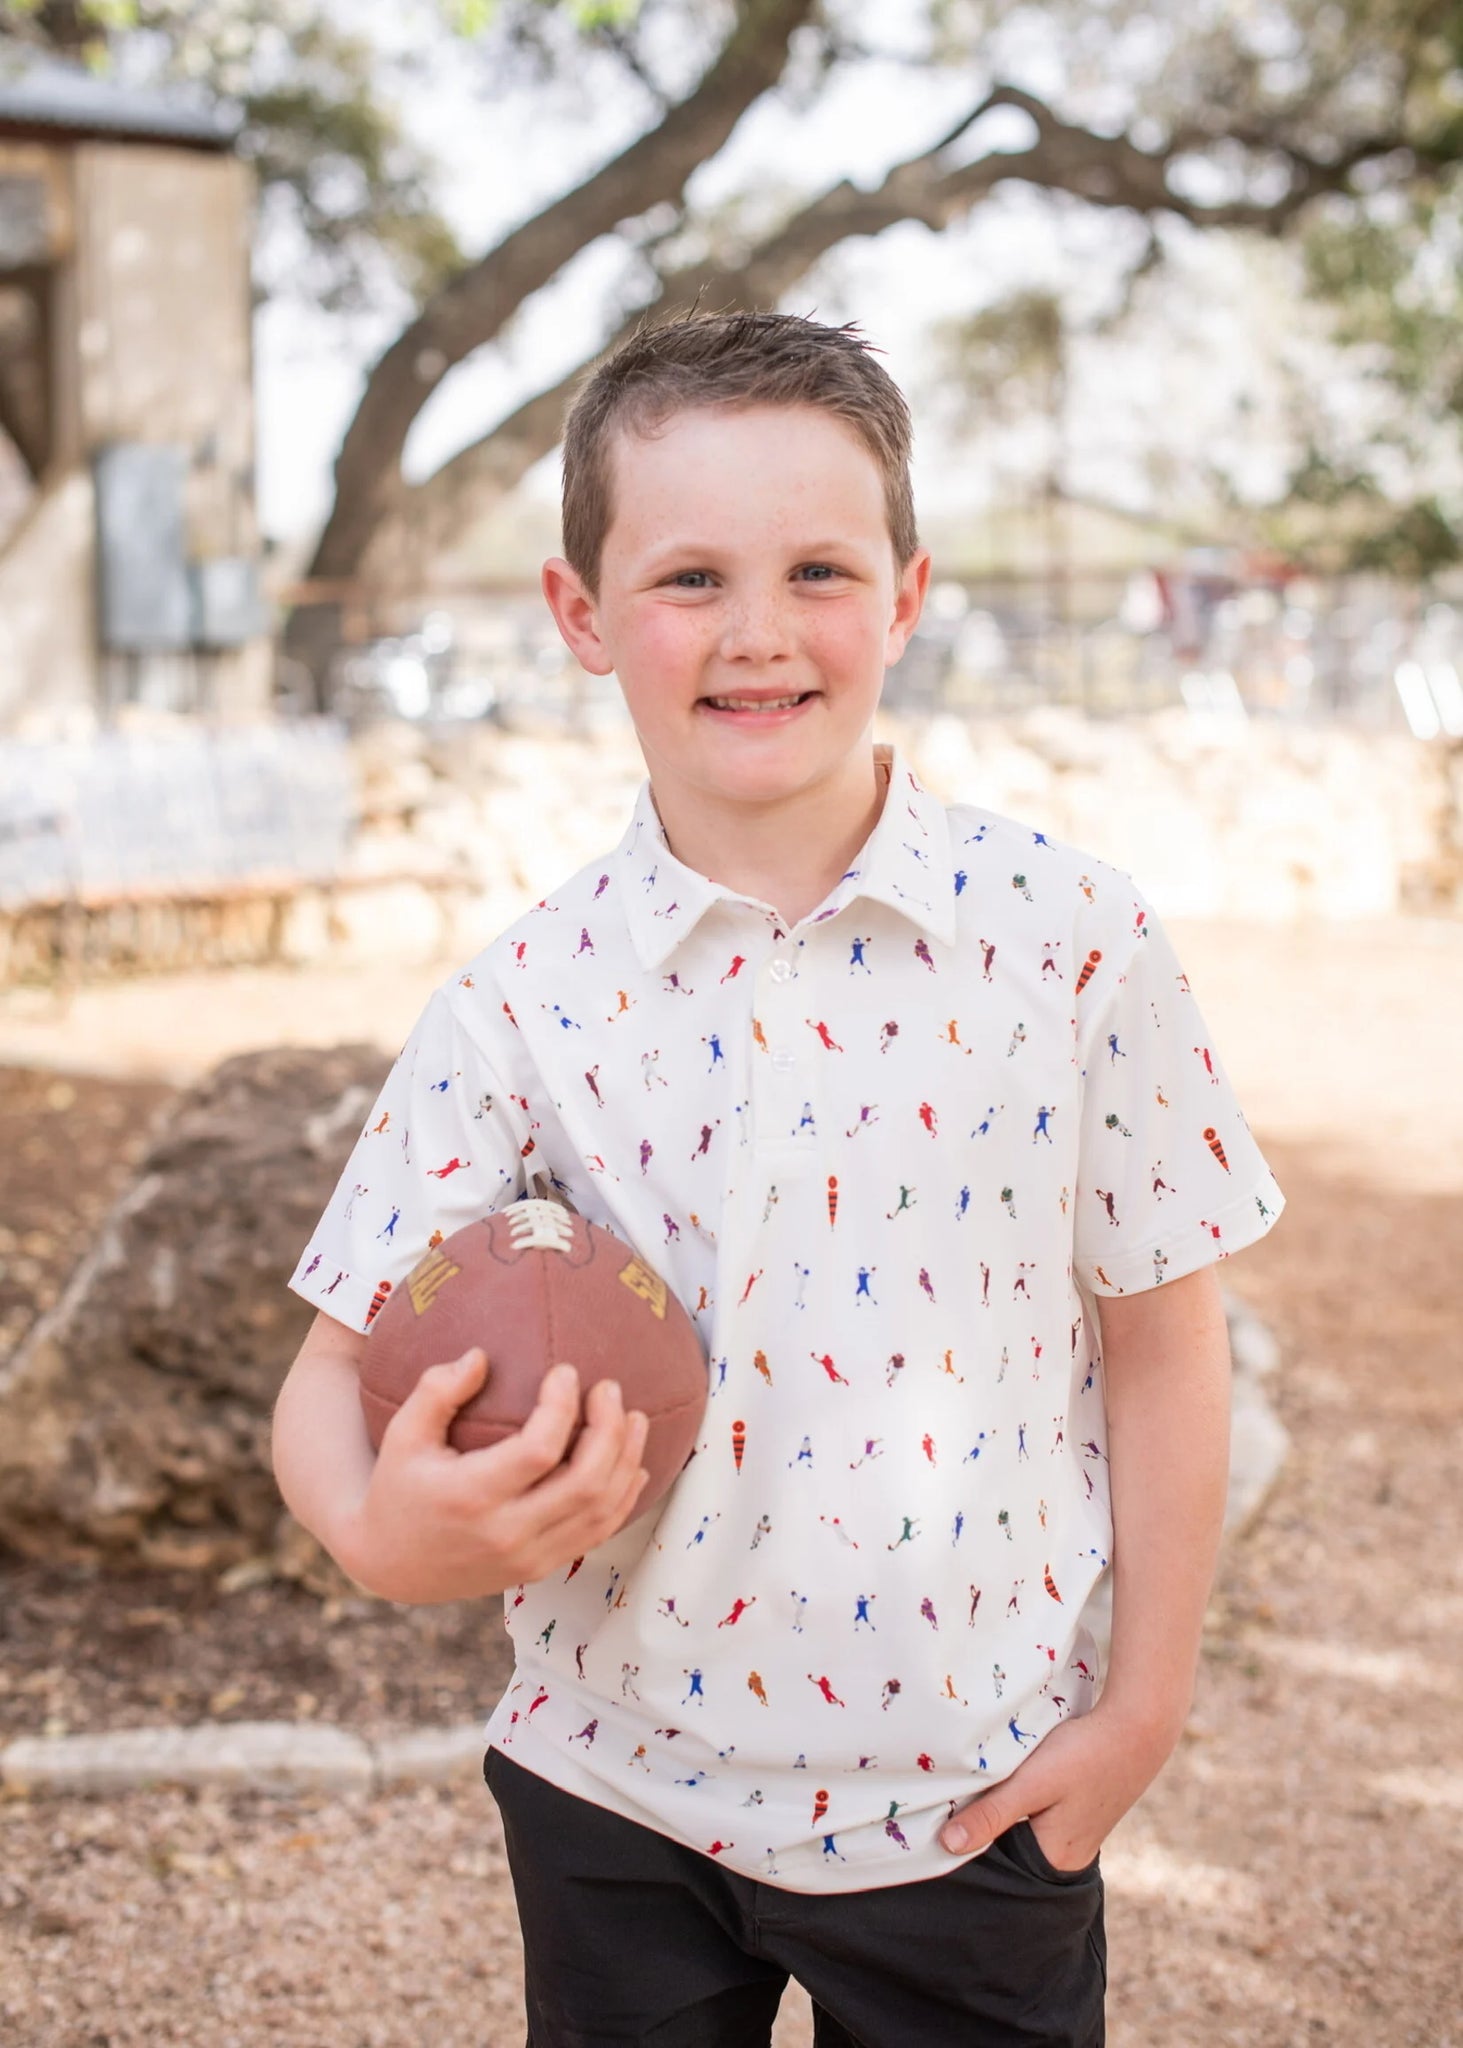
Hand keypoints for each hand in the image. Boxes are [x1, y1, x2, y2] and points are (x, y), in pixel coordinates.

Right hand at [345, 1348, 649, 1603]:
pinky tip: (633, 1465)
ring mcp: (527, 1556)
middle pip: (585, 1483)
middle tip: (611, 1390)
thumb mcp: (402, 1435)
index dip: (561, 1408)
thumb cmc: (398, 1488)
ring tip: (636, 1418)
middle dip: (610, 1431)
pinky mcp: (540, 1568)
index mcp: (471, 1496)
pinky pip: (596, 1534)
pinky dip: (623, 1499)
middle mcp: (505, 1532)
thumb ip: (437, 1391)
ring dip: (627, 1462)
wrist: (392, 1566)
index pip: (537, 1452)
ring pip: (600, 1512)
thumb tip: (481, 1355)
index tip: (567, 1372)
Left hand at [939, 1704, 1179, 1871]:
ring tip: (977, 1795)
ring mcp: (1079, 1836)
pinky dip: (1025, 1806)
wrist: (1139, 1727)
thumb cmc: (1084, 1755)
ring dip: (1006, 1816)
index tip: (940, 1832)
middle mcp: (1069, 1858)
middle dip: (988, 1834)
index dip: (972, 1849)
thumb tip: (946, 1846)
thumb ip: (991, 1814)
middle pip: (1013, 1854)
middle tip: (952, 1810)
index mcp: (1054, 1861)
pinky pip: (1042, 1819)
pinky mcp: (1082, 1814)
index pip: (999, 1868)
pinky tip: (1013, 1784)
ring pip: (1026, 1834)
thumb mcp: (1031, 1783)